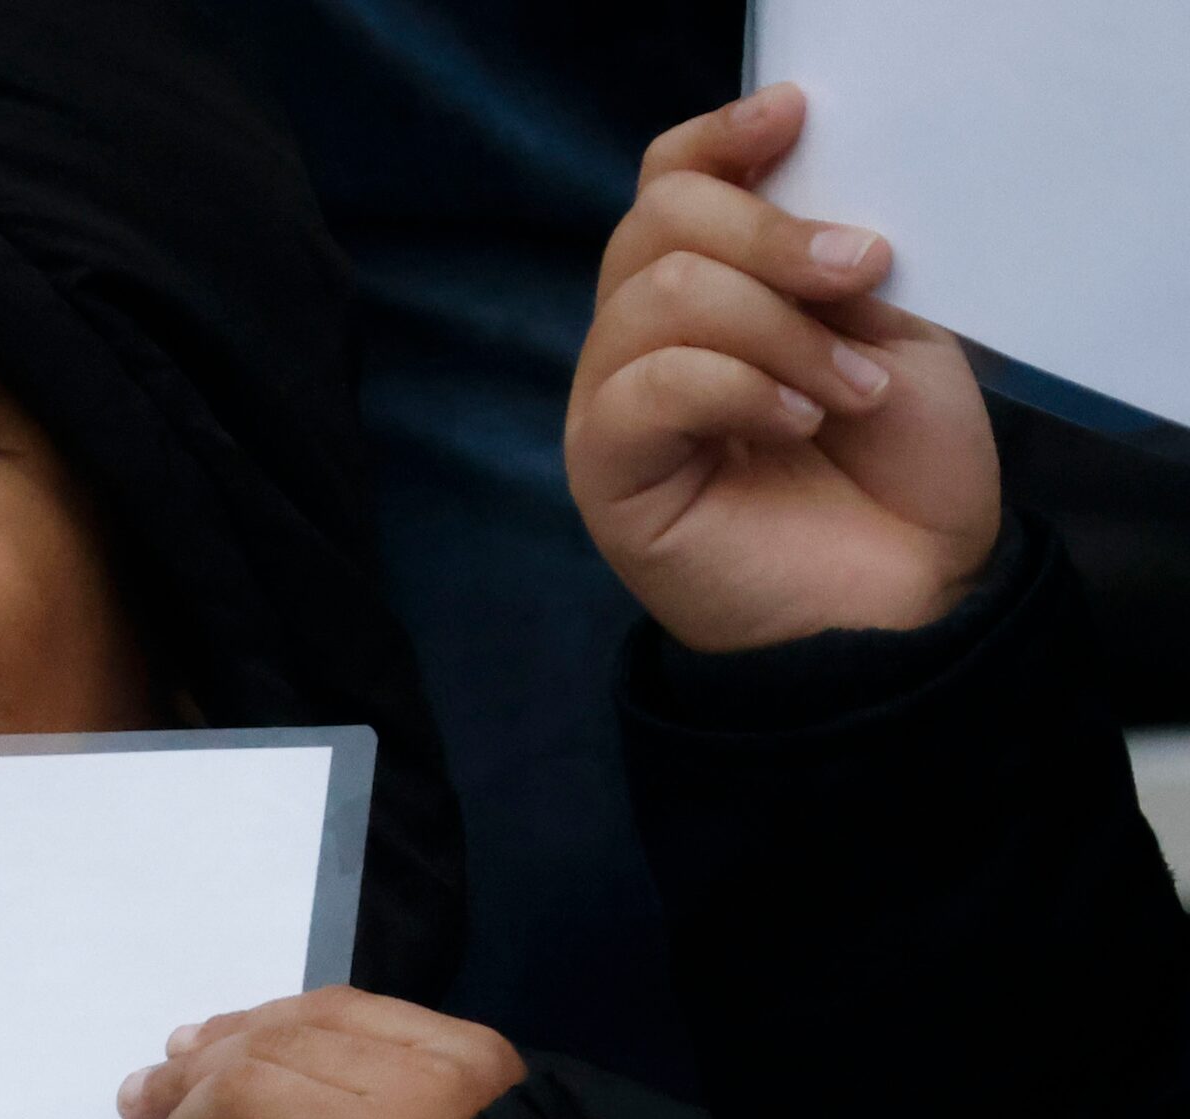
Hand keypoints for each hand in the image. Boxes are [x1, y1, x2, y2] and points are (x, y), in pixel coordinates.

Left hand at [116, 986, 523, 1118]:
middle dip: (192, 1070)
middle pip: (271, 1046)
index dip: (245, 1022)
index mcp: (457, 1053)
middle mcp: (418, 1081)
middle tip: (142, 1098)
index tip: (190, 1045)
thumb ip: (364, 1080)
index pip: (328, 1010)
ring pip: (239, 1091)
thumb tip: (215, 1052)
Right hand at [566, 82, 1002, 652]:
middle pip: (656, 222)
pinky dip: (740, 386)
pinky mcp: (607, 471)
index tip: (794, 120)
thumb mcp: (887, 333)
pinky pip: (647, 385)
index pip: (667, 187)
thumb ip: (824, 266)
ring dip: (777, 327)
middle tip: (862, 274)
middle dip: (770, 233)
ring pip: (659, 295)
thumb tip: (800, 193)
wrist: (906, 603)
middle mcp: (642, 343)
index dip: (717, 142)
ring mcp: (615, 406)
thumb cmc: (899, 480)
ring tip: (850, 388)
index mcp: (707, 299)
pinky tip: (800, 421)